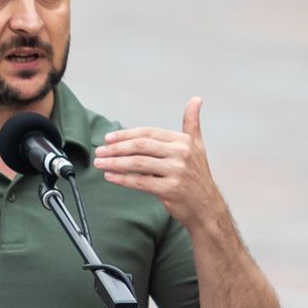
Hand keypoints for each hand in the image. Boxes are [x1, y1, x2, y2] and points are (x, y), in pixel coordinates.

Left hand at [92, 97, 225, 230]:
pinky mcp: (170, 189)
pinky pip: (140, 182)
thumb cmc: (198, 176)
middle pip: (141, 146)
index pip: (148, 133)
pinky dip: (122, 179)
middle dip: (116, 148)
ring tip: (100, 163)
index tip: (108, 138)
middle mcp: (181, 154)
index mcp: (183, 141)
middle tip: (99, 151)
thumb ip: (192, 123)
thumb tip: (196, 99)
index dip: (126, 134)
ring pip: (137, 163)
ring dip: (114, 162)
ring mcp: (176, 172)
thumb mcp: (198, 146)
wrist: (207, 207)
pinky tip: (110, 176)